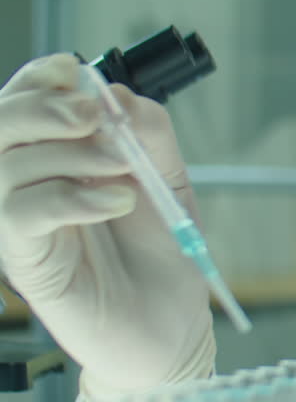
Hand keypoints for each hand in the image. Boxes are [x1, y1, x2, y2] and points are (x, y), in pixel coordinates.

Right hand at [0, 54, 214, 399]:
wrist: (174, 327)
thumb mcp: (167, 182)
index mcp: (56, 156)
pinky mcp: (26, 262)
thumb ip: (149, 135)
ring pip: (4, 165)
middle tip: (95, 119)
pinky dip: (70, 197)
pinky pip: (20, 215)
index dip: (40, 79)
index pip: (22, 101)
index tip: (76, 74)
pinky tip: (116, 202)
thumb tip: (118, 92)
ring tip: (122, 170)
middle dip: (43, 108)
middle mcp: (27, 185)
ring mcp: (20, 224)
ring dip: (67, 154)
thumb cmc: (162, 256)